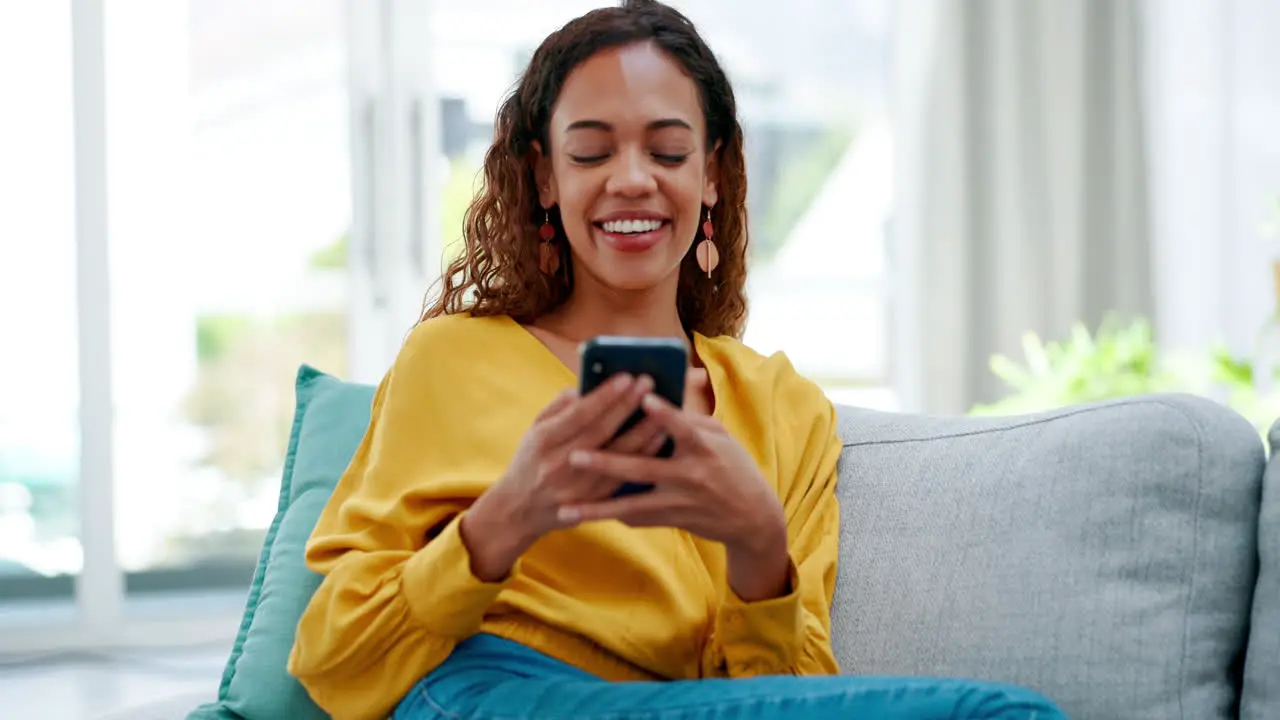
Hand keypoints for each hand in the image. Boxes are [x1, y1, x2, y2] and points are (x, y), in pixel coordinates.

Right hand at [461, 373, 661, 579]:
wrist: (521, 509)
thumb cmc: (532, 459)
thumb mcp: (535, 429)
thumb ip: (561, 406)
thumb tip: (590, 385)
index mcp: (544, 441)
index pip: (578, 415)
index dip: (604, 396)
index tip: (626, 377)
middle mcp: (560, 464)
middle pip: (601, 432)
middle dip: (627, 405)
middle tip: (648, 382)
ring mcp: (579, 486)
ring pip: (618, 455)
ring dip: (644, 429)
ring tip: (662, 407)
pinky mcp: (594, 502)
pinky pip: (625, 475)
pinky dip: (643, 454)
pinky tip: (659, 436)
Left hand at [558, 393, 787, 557]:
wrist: (751, 517)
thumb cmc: (731, 465)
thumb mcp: (718, 436)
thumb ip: (687, 418)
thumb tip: (653, 396)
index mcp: (703, 447)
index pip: (682, 427)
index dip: (664, 413)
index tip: (643, 398)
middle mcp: (690, 475)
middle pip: (643, 468)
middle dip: (607, 463)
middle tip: (574, 456)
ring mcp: (680, 502)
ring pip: (632, 506)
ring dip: (598, 507)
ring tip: (567, 508)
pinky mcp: (673, 520)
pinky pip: (637, 519)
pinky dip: (611, 515)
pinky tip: (583, 515)